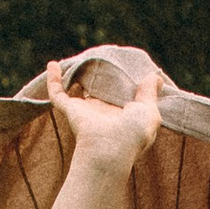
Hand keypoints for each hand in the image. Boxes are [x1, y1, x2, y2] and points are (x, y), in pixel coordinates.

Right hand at [45, 54, 161, 173]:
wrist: (110, 149)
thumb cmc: (134, 134)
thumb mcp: (149, 112)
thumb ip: (150, 93)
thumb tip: (156, 77)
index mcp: (121, 114)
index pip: (119, 96)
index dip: (121, 83)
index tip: (124, 67)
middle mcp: (102, 112)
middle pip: (97, 91)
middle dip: (97, 78)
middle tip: (101, 59)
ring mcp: (85, 111)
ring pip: (76, 90)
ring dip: (74, 76)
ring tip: (75, 60)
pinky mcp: (70, 109)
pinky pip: (57, 92)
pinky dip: (53, 79)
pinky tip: (53, 65)